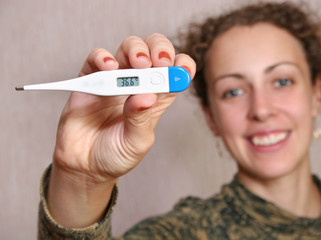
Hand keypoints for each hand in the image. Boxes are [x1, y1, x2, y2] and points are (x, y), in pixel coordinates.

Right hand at [46, 34, 194, 227]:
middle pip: (154, 53)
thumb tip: (147, 96)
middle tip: (159, 62)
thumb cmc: (116, 155)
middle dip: (160, 49)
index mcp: (156, 99)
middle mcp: (137, 85)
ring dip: (136, 50)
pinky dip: (102, 57)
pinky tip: (109, 68)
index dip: (182, 65)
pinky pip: (96, 59)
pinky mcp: (90, 80)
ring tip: (138, 64)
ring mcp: (114, 80)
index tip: (182, 70)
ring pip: (128, 49)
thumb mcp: (136, 142)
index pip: (175, 73)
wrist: (85, 166)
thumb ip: (141, 119)